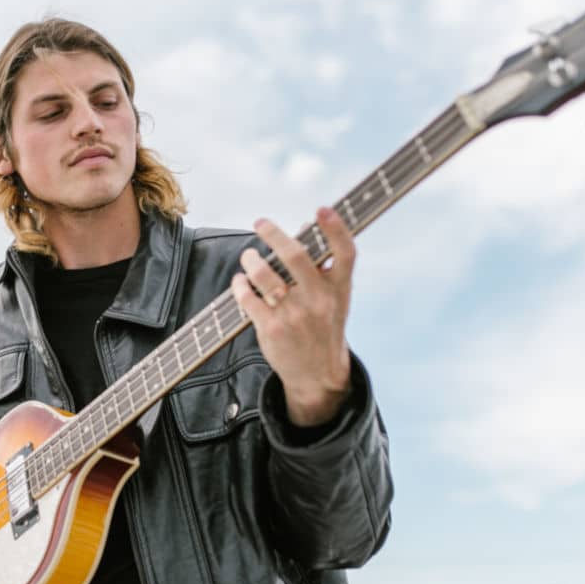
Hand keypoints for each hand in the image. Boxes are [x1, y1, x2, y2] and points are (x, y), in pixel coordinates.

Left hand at [231, 207, 353, 425]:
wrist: (318, 374)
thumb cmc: (324, 326)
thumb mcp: (335, 299)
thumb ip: (324, 267)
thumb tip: (305, 228)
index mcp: (339, 288)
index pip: (345, 253)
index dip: (336, 229)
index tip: (322, 209)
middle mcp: (319, 300)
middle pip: (296, 256)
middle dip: (274, 234)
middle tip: (260, 223)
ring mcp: (295, 315)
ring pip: (264, 275)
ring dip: (251, 260)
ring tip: (248, 256)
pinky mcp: (272, 329)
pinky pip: (247, 298)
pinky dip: (240, 285)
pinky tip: (240, 281)